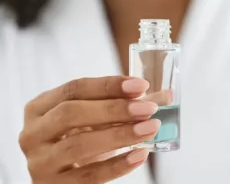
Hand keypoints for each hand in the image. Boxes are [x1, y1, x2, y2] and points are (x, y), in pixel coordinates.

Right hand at [19, 76, 159, 183]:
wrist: (62, 171)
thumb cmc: (80, 134)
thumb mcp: (95, 116)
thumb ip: (127, 104)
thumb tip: (165, 96)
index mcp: (40, 106)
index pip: (74, 88)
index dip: (108, 85)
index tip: (140, 86)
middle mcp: (33, 132)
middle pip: (72, 113)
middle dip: (114, 108)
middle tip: (148, 108)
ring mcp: (38, 162)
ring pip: (78, 144)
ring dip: (120, 134)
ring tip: (150, 128)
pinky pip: (87, 177)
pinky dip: (117, 165)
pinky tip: (140, 154)